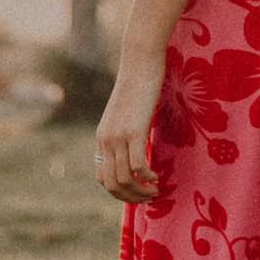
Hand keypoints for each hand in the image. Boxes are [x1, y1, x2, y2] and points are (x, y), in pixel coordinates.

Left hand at [94, 49, 165, 204]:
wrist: (139, 62)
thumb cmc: (137, 84)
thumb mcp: (126, 113)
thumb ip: (125, 132)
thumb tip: (135, 148)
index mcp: (102, 138)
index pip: (102, 178)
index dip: (120, 192)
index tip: (137, 192)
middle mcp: (106, 140)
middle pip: (111, 184)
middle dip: (130, 197)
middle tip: (149, 197)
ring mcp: (118, 136)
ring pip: (124, 179)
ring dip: (141, 191)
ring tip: (155, 190)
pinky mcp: (134, 131)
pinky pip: (138, 166)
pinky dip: (147, 177)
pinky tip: (157, 176)